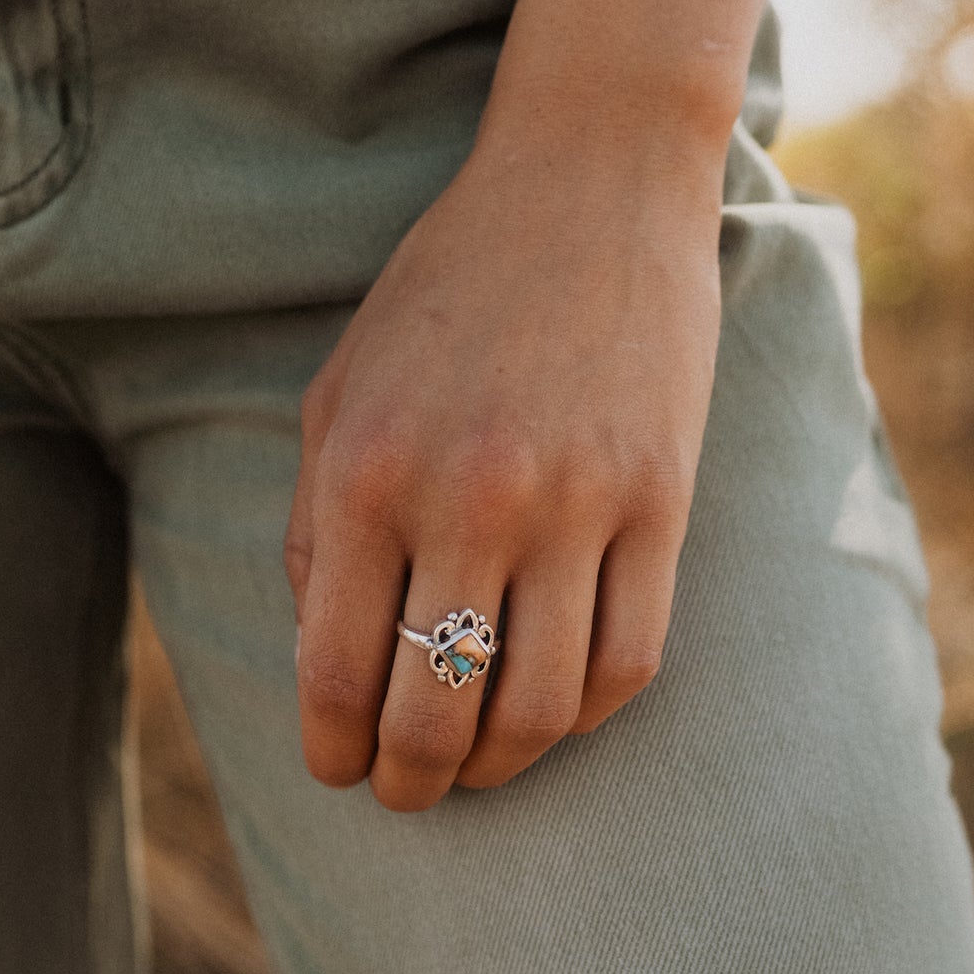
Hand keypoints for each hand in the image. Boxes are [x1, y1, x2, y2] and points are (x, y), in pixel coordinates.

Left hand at [285, 112, 724, 811]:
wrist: (589, 182)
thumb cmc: (445, 293)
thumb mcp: (337, 392)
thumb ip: (311, 528)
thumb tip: (323, 663)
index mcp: (365, 474)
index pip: (337, 673)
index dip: (334, 751)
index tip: (339, 769)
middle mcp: (467, 500)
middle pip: (434, 714)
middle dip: (410, 782)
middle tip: (406, 792)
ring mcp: (575, 504)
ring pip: (538, 709)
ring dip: (500, 764)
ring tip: (478, 763)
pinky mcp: (661, 502)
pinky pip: (629, 662)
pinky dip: (585, 714)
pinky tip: (553, 707)